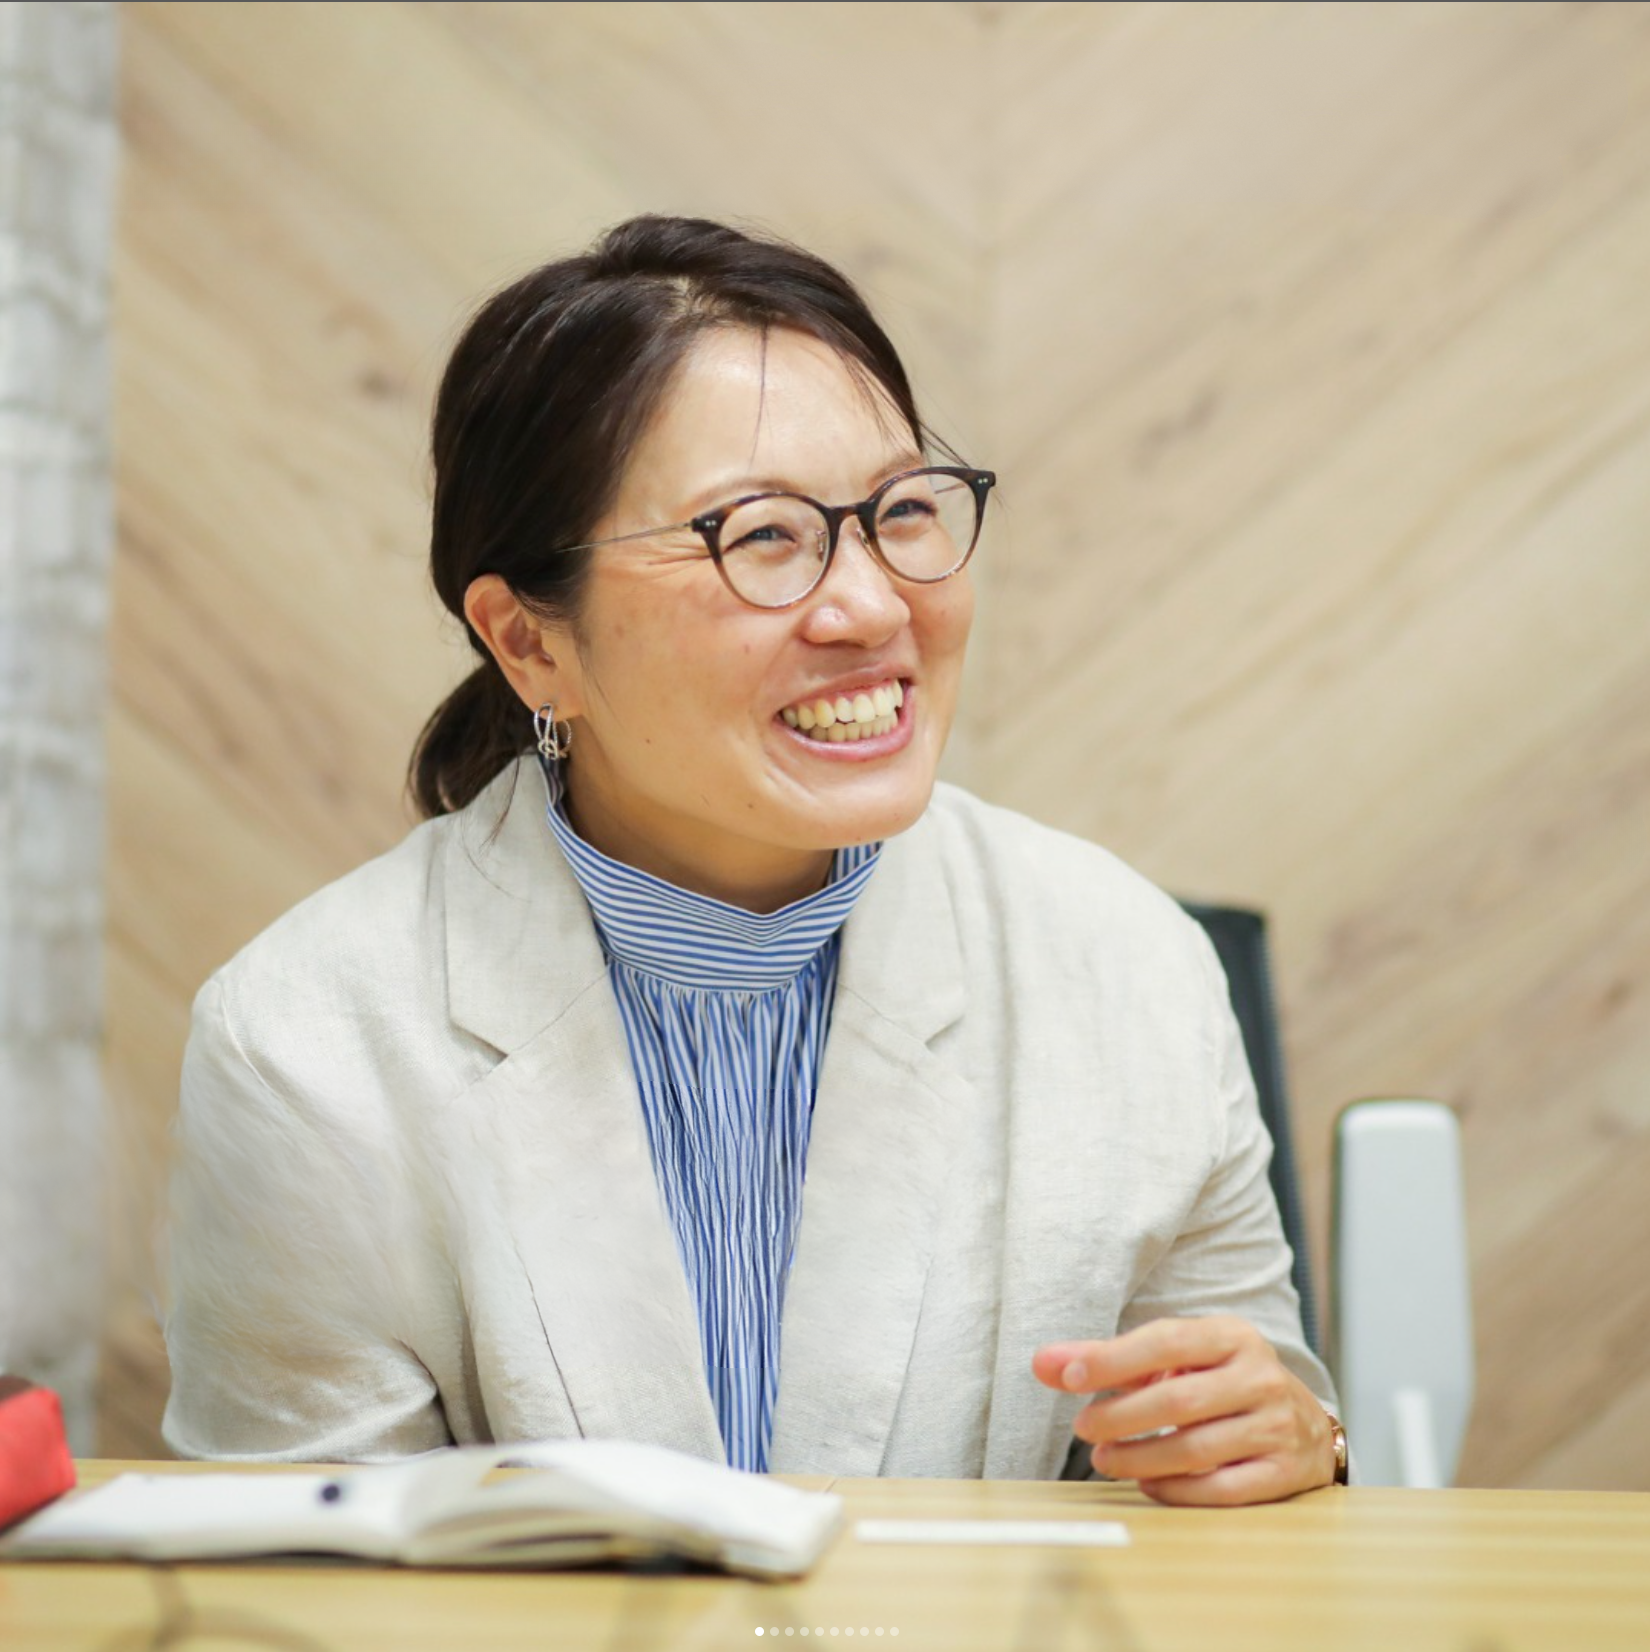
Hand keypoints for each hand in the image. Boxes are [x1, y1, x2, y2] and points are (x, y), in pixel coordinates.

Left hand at [1032, 1315, 1335, 1505]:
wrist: (1306, 1426)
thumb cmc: (1223, 1384)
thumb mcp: (1179, 1359)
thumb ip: (1110, 1359)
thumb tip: (1043, 1362)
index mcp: (1232, 1335)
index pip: (1166, 1341)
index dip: (1114, 1358)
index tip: (1068, 1376)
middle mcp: (1260, 1376)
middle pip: (1179, 1400)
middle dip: (1121, 1416)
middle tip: (1083, 1428)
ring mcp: (1276, 1426)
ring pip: (1197, 1450)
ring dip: (1140, 1458)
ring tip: (1105, 1459)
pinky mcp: (1283, 1473)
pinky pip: (1221, 1489)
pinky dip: (1177, 1490)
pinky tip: (1147, 1483)